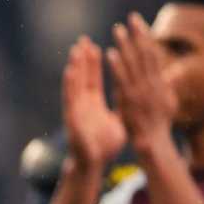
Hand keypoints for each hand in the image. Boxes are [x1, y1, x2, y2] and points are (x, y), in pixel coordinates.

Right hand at [62, 35, 126, 168]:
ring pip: (74, 83)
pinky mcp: (72, 117)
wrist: (94, 164)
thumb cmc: (104, 146)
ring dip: (75, 66)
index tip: (95, 46)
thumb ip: (123, 108)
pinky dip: (70, 83)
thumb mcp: (118, 122)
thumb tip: (134, 99)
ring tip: (75, 49)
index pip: (93, 78)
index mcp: (93, 104)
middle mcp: (82, 103)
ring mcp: (76, 109)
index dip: (94, 63)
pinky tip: (70, 69)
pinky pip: (70, 97)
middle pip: (82, 76)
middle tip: (82, 39)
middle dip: (83, 58)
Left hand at [107, 12, 178, 150]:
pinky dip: (117, 66)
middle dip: (138, 35)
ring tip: (117, 29)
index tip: (138, 22)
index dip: (145, 37)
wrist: (155, 144)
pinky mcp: (130, 100)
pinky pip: (122, 80)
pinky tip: (110, 53)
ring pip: (133, 63)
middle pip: (146, 53)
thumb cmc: (160, 125)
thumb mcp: (168, 103)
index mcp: (161, 82)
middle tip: (131, 17)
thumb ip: (168, 86)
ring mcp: (141, 91)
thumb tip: (173, 72)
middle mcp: (153, 83)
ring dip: (126, 45)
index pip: (153, 54)